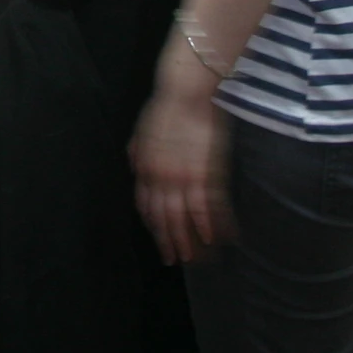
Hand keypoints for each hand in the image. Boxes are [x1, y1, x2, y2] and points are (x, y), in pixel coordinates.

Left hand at [131, 59, 231, 264]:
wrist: (186, 92)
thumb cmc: (165, 108)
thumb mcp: (142, 131)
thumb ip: (138, 153)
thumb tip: (136, 169)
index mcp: (144, 167)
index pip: (145, 206)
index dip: (152, 226)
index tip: (159, 240)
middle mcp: (161, 177)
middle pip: (163, 218)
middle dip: (169, 242)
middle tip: (175, 260)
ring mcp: (183, 177)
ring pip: (184, 218)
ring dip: (190, 242)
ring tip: (195, 260)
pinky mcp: (206, 172)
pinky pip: (207, 207)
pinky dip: (211, 226)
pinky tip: (216, 239)